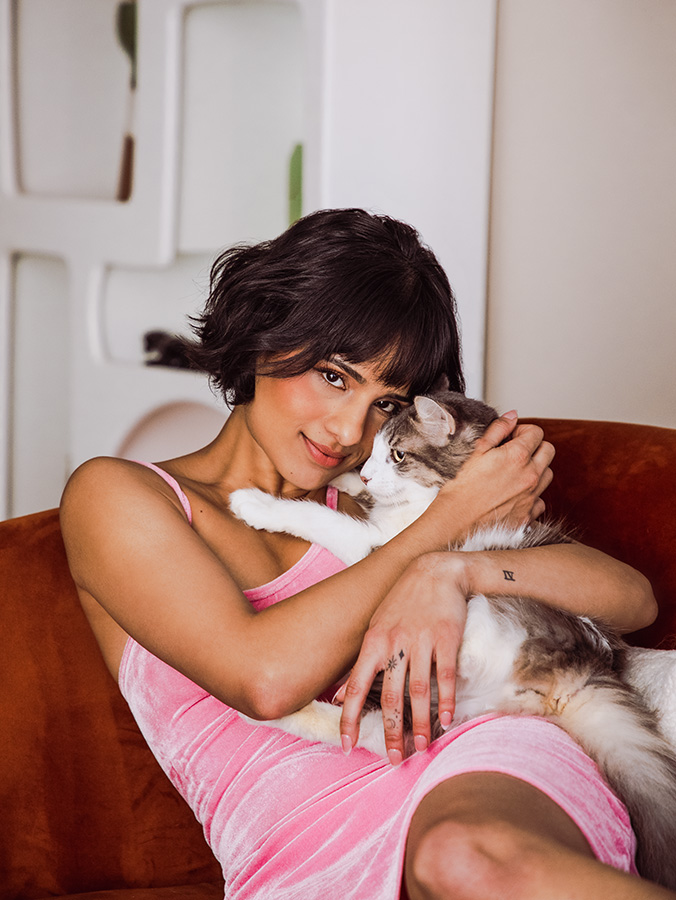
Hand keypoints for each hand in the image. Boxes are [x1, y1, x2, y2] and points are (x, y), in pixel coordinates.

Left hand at [338, 553, 467, 765]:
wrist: (435, 569)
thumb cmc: (403, 600)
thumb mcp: (375, 625)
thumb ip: (364, 659)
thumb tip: (341, 694)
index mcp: (373, 642)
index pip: (355, 686)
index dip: (349, 718)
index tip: (347, 745)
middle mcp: (394, 643)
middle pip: (388, 696)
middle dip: (389, 731)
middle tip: (394, 759)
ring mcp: (421, 641)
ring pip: (418, 691)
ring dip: (419, 723)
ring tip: (421, 746)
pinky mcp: (446, 638)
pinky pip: (446, 675)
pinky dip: (447, 700)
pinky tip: (448, 719)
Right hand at [441, 411, 554, 530]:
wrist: (456, 521)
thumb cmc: (461, 488)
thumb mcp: (476, 451)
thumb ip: (498, 430)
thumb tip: (512, 417)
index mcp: (517, 456)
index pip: (536, 432)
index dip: (523, 431)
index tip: (512, 437)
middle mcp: (530, 476)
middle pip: (548, 451)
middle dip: (535, 447)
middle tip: (517, 452)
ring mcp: (532, 496)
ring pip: (548, 475)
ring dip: (536, 470)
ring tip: (516, 473)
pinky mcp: (529, 515)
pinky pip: (541, 500)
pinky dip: (532, 496)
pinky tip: (515, 495)